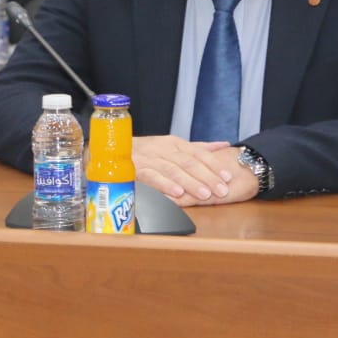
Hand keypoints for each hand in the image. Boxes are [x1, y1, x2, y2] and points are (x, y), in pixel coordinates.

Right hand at [132, 135, 257, 206]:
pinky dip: (164, 185)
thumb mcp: (172, 146)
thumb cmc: (146, 151)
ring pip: (173, 170)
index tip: (227, 177)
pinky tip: (177, 193)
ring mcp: (149, 158)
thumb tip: (224, 145)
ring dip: (190, 182)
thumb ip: (198, 148)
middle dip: (206, 177)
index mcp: (174, 143)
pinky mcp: (135, 169)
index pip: (198, 153)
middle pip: (188, 162)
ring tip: (204, 194)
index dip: (213, 165)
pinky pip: (152, 177)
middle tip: (221, 190)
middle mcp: (162, 148)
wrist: (110, 151)